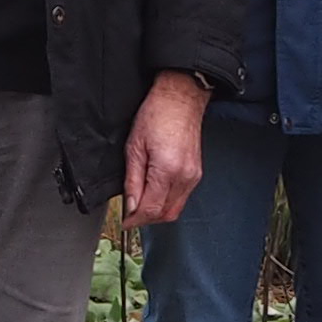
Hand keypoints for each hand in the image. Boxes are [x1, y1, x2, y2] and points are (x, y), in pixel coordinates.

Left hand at [126, 71, 210, 223]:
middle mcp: (184, 177)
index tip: (125, 222)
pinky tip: (155, 194)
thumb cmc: (157, 115)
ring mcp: (193, 176)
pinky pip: (182, 198)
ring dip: (157, 212)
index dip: (135, 220)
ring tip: (141, 204)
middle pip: (166, 214)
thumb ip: (132, 180)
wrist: (180, 98)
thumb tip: (130, 205)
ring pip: (175, 209)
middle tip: (130, 215)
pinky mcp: (196, 173)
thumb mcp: (134, 147)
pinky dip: (167, 202)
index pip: (151, 209)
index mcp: (167, 170)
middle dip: (147, 220)